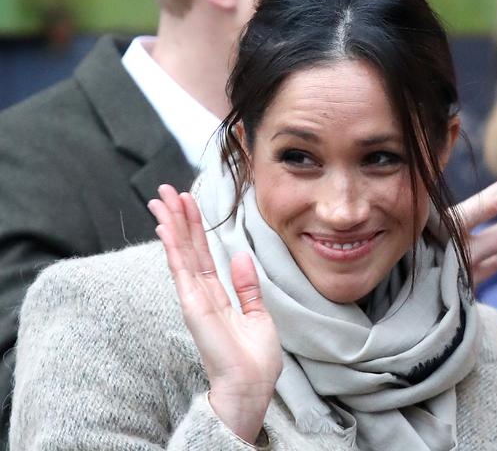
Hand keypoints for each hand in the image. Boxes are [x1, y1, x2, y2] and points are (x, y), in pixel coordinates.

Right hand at [148, 185, 281, 443]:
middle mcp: (202, 293)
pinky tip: (165, 227)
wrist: (252, 385)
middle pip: (187, 248)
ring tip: (162, 198)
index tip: (189, 202)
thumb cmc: (256, 358)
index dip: (195, 227)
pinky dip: (173, 247)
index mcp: (217, 295)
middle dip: (178, 218)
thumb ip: (247, 286)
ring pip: (181, 253)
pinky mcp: (192, 305)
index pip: (203, 253)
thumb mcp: (257, 314)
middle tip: (166, 190)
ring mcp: (194, 298)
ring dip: (172, 224)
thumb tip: (241, 256)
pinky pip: (181, 269)